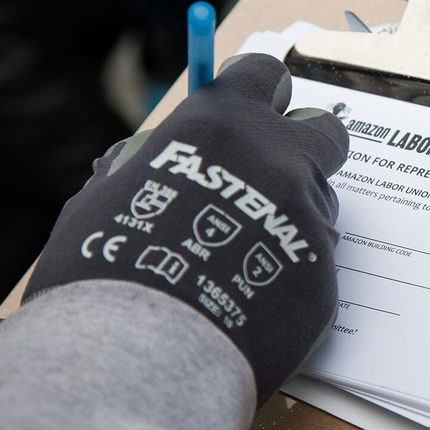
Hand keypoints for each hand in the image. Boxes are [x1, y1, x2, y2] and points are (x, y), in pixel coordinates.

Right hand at [25, 54, 348, 402]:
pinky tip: (247, 302)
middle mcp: (280, 161)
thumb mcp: (108, 192)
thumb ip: (151, 158)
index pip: (264, 74)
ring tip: (237, 262)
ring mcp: (309, 219)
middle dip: (303, 147)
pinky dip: (288, 275)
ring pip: (320, 203)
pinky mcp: (324, 275)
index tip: (250, 112)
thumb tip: (161, 148)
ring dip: (291, 219)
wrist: (138, 355)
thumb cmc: (104, 269)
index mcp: (224, 124)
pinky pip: (313, 263)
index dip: (258, 94)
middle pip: (324, 131)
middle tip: (268, 179)